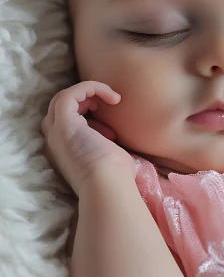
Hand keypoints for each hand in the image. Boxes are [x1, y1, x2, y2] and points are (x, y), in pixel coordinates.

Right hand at [41, 81, 136, 195]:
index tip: (110, 132)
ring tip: (112, 100)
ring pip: (62, 99)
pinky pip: (70, 93)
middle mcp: (55, 141)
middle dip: (83, 103)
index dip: (88, 120)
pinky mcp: (64, 123)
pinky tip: (112, 97)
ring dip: (88, 94)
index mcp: (63, 152)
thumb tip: (113, 142)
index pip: (66, 125)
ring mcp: (56, 132)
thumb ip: (104, 147)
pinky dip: (90, 88)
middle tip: (106, 108)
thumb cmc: (115, 180)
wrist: (107, 188)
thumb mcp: (109, 160)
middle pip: (59, 109)